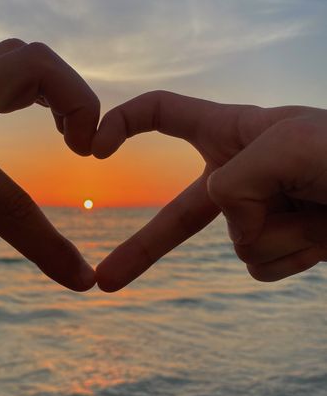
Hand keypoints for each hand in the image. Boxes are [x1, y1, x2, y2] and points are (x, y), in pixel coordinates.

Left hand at [0, 39, 98, 366]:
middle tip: (86, 155)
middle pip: (35, 68)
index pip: (7, 202)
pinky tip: (25, 134)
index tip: (82, 282)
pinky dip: (29, 93)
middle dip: (80, 106)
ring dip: (58, 91)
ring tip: (71, 142)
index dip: (48, 250)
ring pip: (17, 59)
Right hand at [92, 91, 326, 289]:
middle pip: (178, 214)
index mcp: (235, 131)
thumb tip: (229, 221)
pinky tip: (323, 234)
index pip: (163, 113)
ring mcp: (263, 213)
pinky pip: (261, 265)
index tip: (92, 147)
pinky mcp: (284, 245)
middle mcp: (243, 173)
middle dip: (142, 250)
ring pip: (237, 242)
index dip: (122, 123)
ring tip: (319, 206)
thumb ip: (234, 181)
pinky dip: (292, 255)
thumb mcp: (288, 146)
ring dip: (277, 231)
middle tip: (104, 283)